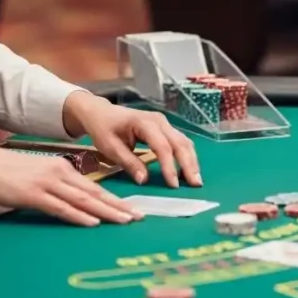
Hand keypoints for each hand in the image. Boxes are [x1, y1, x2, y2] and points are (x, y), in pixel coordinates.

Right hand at [0, 138, 143, 226]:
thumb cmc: (8, 171)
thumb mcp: (39, 174)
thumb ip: (57, 185)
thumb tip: (75, 200)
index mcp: (63, 168)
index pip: (95, 187)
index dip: (115, 199)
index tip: (133, 209)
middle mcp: (60, 173)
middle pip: (95, 193)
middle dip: (119, 206)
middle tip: (140, 217)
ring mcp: (47, 183)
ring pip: (83, 200)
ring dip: (106, 212)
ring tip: (125, 220)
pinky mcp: (33, 194)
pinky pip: (60, 207)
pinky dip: (78, 215)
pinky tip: (92, 221)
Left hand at [64, 92, 201, 187]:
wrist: (101, 112)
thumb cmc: (104, 129)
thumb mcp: (110, 147)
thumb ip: (128, 162)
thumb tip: (144, 180)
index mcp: (144, 123)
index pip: (162, 147)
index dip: (169, 166)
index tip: (173, 185)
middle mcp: (159, 121)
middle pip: (179, 143)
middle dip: (189, 164)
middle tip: (196, 185)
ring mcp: (164, 123)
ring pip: (183, 142)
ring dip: (191, 161)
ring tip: (195, 180)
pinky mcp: (165, 128)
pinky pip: (180, 141)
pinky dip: (186, 155)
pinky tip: (188, 169)